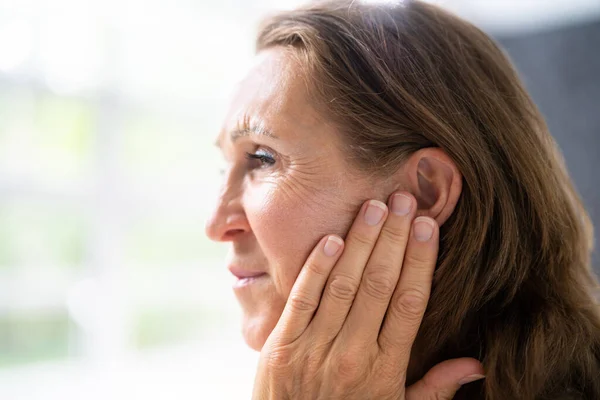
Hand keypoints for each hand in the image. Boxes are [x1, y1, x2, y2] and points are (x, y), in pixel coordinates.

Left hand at [252, 191, 483, 399]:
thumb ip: (435, 388)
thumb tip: (477, 365)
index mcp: (385, 366)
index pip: (410, 303)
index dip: (420, 260)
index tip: (428, 226)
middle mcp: (353, 352)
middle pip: (379, 285)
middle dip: (394, 238)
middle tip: (404, 200)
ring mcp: (315, 347)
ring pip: (344, 284)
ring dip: (361, 242)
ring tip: (375, 207)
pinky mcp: (282, 344)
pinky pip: (302, 299)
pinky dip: (316, 267)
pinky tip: (331, 238)